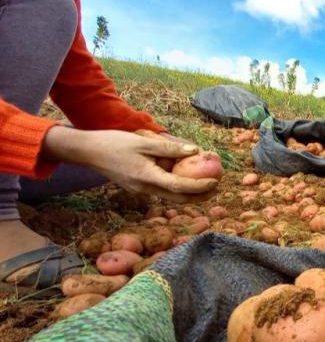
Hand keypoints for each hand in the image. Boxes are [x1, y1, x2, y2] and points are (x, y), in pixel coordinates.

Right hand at [43, 127, 217, 202]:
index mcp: (147, 178)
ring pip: (171, 196)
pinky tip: (187, 176)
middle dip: (201, 195)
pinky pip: (163, 189)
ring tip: (209, 183)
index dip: (200, 186)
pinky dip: (178, 186)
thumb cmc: (114, 143)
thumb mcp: (143, 142)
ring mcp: (141, 190)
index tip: (216, 181)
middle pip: (179, 199)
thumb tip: (194, 151)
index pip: (180, 187)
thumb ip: (169, 148)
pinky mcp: (139, 186)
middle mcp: (145, 189)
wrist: (88, 151)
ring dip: (191, 192)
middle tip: (219, 187)